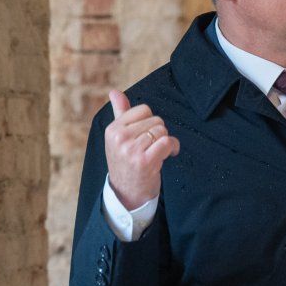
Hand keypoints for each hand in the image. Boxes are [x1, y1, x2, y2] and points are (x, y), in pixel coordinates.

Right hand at [104, 90, 179, 208]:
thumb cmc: (126, 162)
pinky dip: (173, 148)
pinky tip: (168, 156)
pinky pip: (167, 142)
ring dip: (166, 142)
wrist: (127, 193)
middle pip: (156, 120)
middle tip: (153, 147)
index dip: (151, 122)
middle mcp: (120, 138)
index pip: (143, 110)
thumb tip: (114, 91)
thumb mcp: (119, 137)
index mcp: (113, 129)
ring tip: (158, 153)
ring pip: (162, 131)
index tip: (147, 135)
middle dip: (160, 133)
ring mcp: (131, 149)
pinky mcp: (145, 160)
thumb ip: (120, 113)